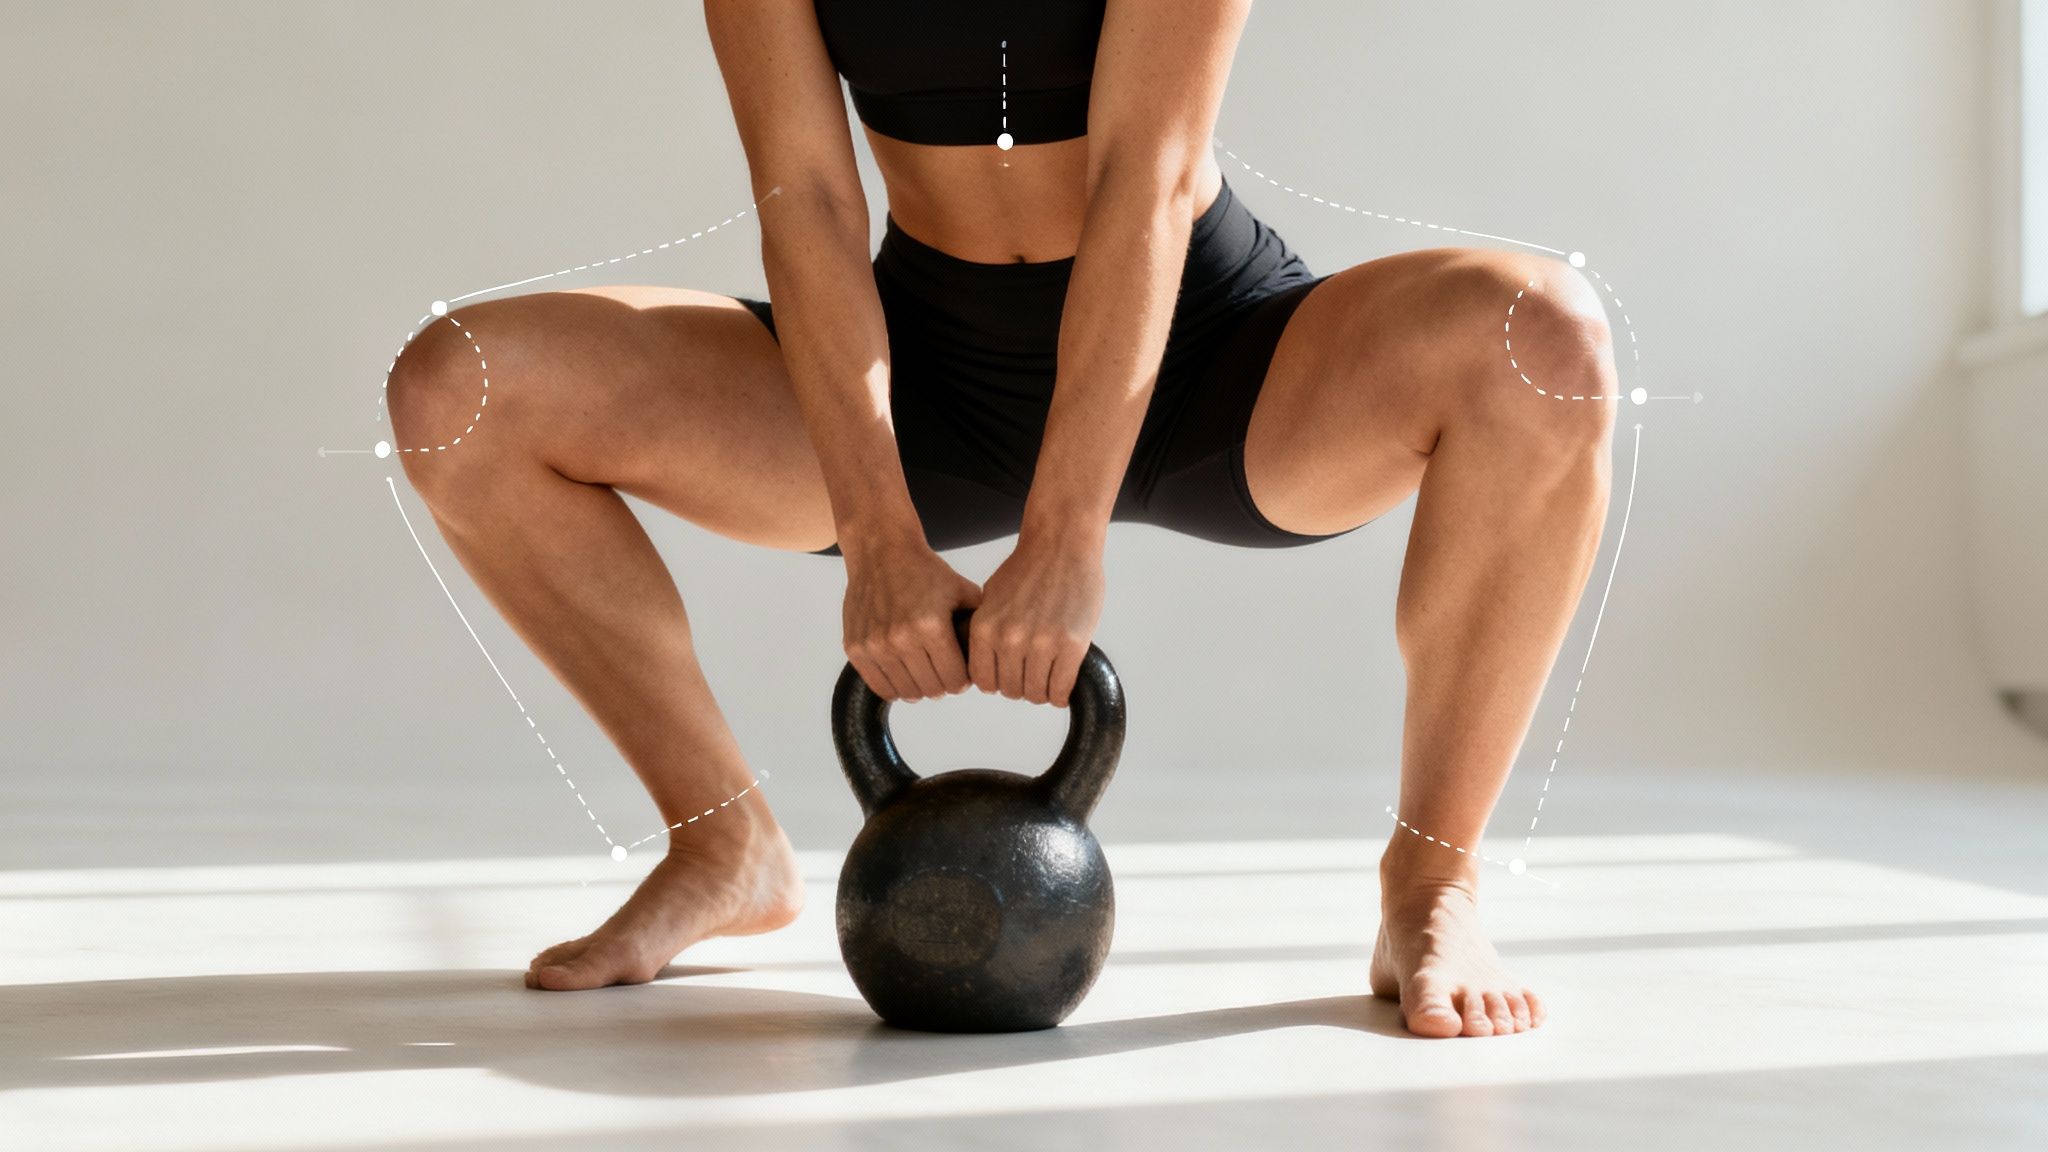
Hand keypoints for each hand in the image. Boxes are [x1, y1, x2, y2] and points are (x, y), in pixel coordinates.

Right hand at [842, 538, 983, 700]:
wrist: (880, 552)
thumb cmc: (923, 571)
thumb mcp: (962, 590)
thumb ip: (979, 624)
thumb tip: (989, 658)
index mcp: (931, 626)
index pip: (955, 680)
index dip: (962, 680)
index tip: (961, 674)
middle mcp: (901, 639)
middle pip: (932, 689)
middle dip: (943, 684)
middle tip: (943, 673)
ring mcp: (876, 645)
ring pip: (906, 693)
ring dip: (919, 687)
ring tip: (924, 673)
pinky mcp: (856, 648)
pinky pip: (880, 686)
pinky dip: (895, 686)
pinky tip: (903, 673)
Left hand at [968, 533, 1105, 705]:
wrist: (1062, 544)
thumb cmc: (1029, 568)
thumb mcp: (991, 599)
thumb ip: (987, 630)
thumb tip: (986, 663)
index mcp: (985, 628)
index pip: (984, 681)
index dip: (998, 682)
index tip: (1010, 676)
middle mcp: (1009, 639)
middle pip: (1011, 690)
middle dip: (1023, 685)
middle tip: (1034, 673)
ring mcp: (1040, 643)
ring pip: (1036, 694)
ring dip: (1043, 691)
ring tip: (1050, 675)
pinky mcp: (1071, 645)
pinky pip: (1060, 689)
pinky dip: (1061, 693)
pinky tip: (1063, 681)